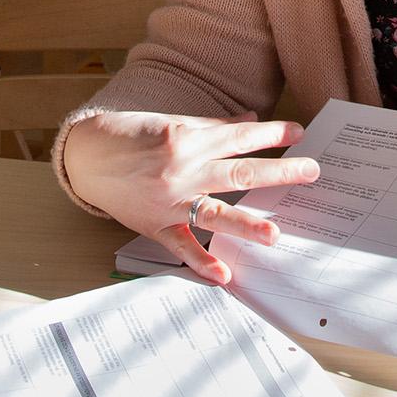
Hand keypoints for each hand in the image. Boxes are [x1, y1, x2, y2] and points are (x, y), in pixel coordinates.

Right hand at [63, 110, 319, 283]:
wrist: (86, 156)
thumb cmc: (129, 136)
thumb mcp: (171, 123)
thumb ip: (211, 127)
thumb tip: (248, 122)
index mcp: (186, 139)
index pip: (238, 136)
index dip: (270, 133)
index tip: (299, 131)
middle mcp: (181, 169)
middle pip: (238, 171)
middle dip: (278, 171)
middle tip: (311, 171)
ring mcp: (169, 200)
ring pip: (214, 211)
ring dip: (246, 223)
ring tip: (274, 234)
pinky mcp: (156, 224)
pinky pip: (181, 246)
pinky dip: (201, 260)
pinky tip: (224, 274)